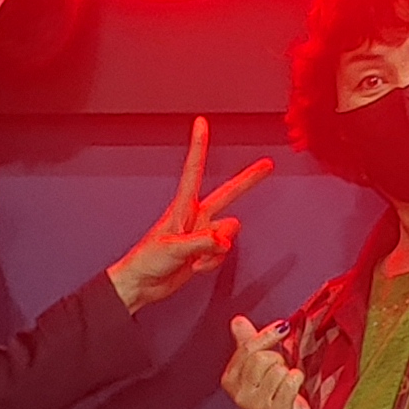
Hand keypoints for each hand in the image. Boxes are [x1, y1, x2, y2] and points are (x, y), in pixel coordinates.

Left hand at [108, 116, 270, 309]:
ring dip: (216, 250)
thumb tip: (223, 239)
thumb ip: (201, 242)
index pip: (193, 171)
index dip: (199, 146)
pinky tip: (196, 267)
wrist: (141, 285)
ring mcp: (202, 234)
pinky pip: (223, 254)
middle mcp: (196, 216)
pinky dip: (213, 263)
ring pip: (229, 233)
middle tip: (267, 165)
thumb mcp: (172, 248)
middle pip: (228, 193)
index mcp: (183, 207)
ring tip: (195, 259)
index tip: (201, 123)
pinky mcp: (206, 251)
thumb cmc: (147, 261)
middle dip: (248, 180)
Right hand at [222, 312, 310, 408]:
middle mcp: (240, 394)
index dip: (268, 335)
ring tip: (284, 384)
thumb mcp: (255, 368)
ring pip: (278, 370)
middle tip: (280, 371)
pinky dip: (297, 380)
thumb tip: (238, 321)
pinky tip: (293, 390)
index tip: (283, 327)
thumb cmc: (270, 394)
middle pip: (262, 358)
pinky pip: (291, 381)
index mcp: (230, 379)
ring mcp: (257, 405)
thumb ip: (247, 343)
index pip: (248, 349)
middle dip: (277, 359)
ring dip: (287, 372)